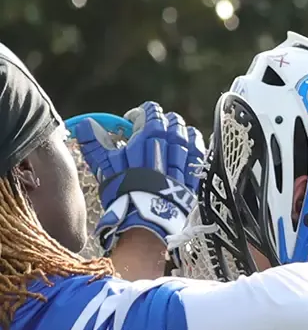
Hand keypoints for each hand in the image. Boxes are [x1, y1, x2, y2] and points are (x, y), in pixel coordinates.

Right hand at [71, 102, 204, 251]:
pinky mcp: (193, 173)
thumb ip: (94, 142)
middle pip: (171, 122)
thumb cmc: (123, 189)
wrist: (146, 217)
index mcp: (147, 136)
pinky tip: (192, 143)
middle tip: (156, 126)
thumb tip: (85, 124)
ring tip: (174, 133)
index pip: (150, 113)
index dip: (143, 113)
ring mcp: (184, 158)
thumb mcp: (104, 164)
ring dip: (180, 131)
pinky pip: (200, 152)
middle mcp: (169, 144)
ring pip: (188, 134)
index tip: (136, 120)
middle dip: (163, 121)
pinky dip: (196, 145)